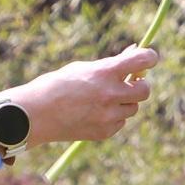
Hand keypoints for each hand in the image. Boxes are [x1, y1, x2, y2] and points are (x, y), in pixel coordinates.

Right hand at [0, 44, 157, 145]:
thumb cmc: (57, 85)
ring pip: (132, 108)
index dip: (149, 57)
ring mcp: (108, 115)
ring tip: (100, 100)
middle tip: (129, 83)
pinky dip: (112, 118)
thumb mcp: (83, 69)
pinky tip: (92, 114)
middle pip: (145, 90)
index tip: (149, 58)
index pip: (142, 60)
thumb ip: (111, 64)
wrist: (35, 115)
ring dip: (124, 102)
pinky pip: (119, 122)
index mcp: (104, 72)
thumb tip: (135, 53)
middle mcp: (110, 94)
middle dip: (139, 86)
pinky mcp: (104, 132)